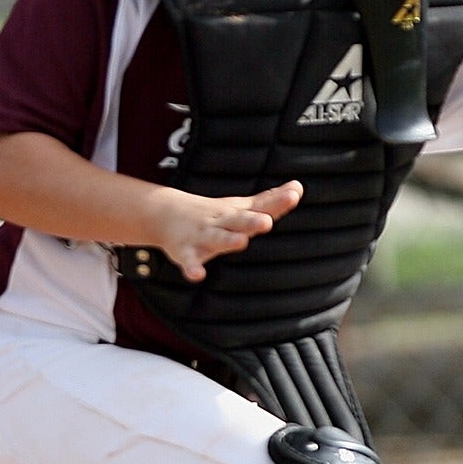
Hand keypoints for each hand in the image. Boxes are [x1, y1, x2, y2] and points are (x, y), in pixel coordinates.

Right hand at [149, 180, 302, 282]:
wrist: (165, 213)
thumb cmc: (214, 214)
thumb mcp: (242, 206)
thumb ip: (271, 200)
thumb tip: (298, 188)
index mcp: (238, 213)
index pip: (261, 206)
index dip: (278, 202)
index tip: (294, 193)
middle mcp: (222, 222)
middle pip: (240, 220)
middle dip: (253, 221)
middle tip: (266, 221)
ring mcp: (203, 236)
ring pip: (217, 238)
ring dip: (228, 240)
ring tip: (241, 242)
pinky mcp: (185, 252)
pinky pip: (189, 261)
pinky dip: (192, 268)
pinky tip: (197, 275)